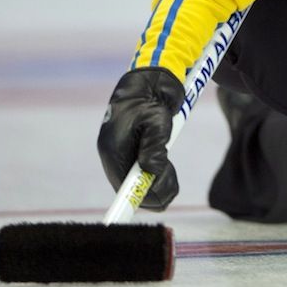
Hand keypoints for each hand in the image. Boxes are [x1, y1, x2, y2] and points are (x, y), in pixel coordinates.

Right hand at [97, 68, 185, 210]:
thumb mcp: (156, 121)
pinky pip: (147, 172)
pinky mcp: (137, 150)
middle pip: (133, 188)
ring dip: (159, 183)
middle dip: (155, 190)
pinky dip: (160, 174)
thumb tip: (151, 173)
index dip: (137, 200)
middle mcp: (116, 154)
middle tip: (173, 184)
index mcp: (113, 149)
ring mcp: (126, 153)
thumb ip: (154, 147)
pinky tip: (168, 169)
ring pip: (142, 182)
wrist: (152, 80)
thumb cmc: (151, 98)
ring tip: (172, 174)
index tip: (156, 206)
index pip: (122, 186)